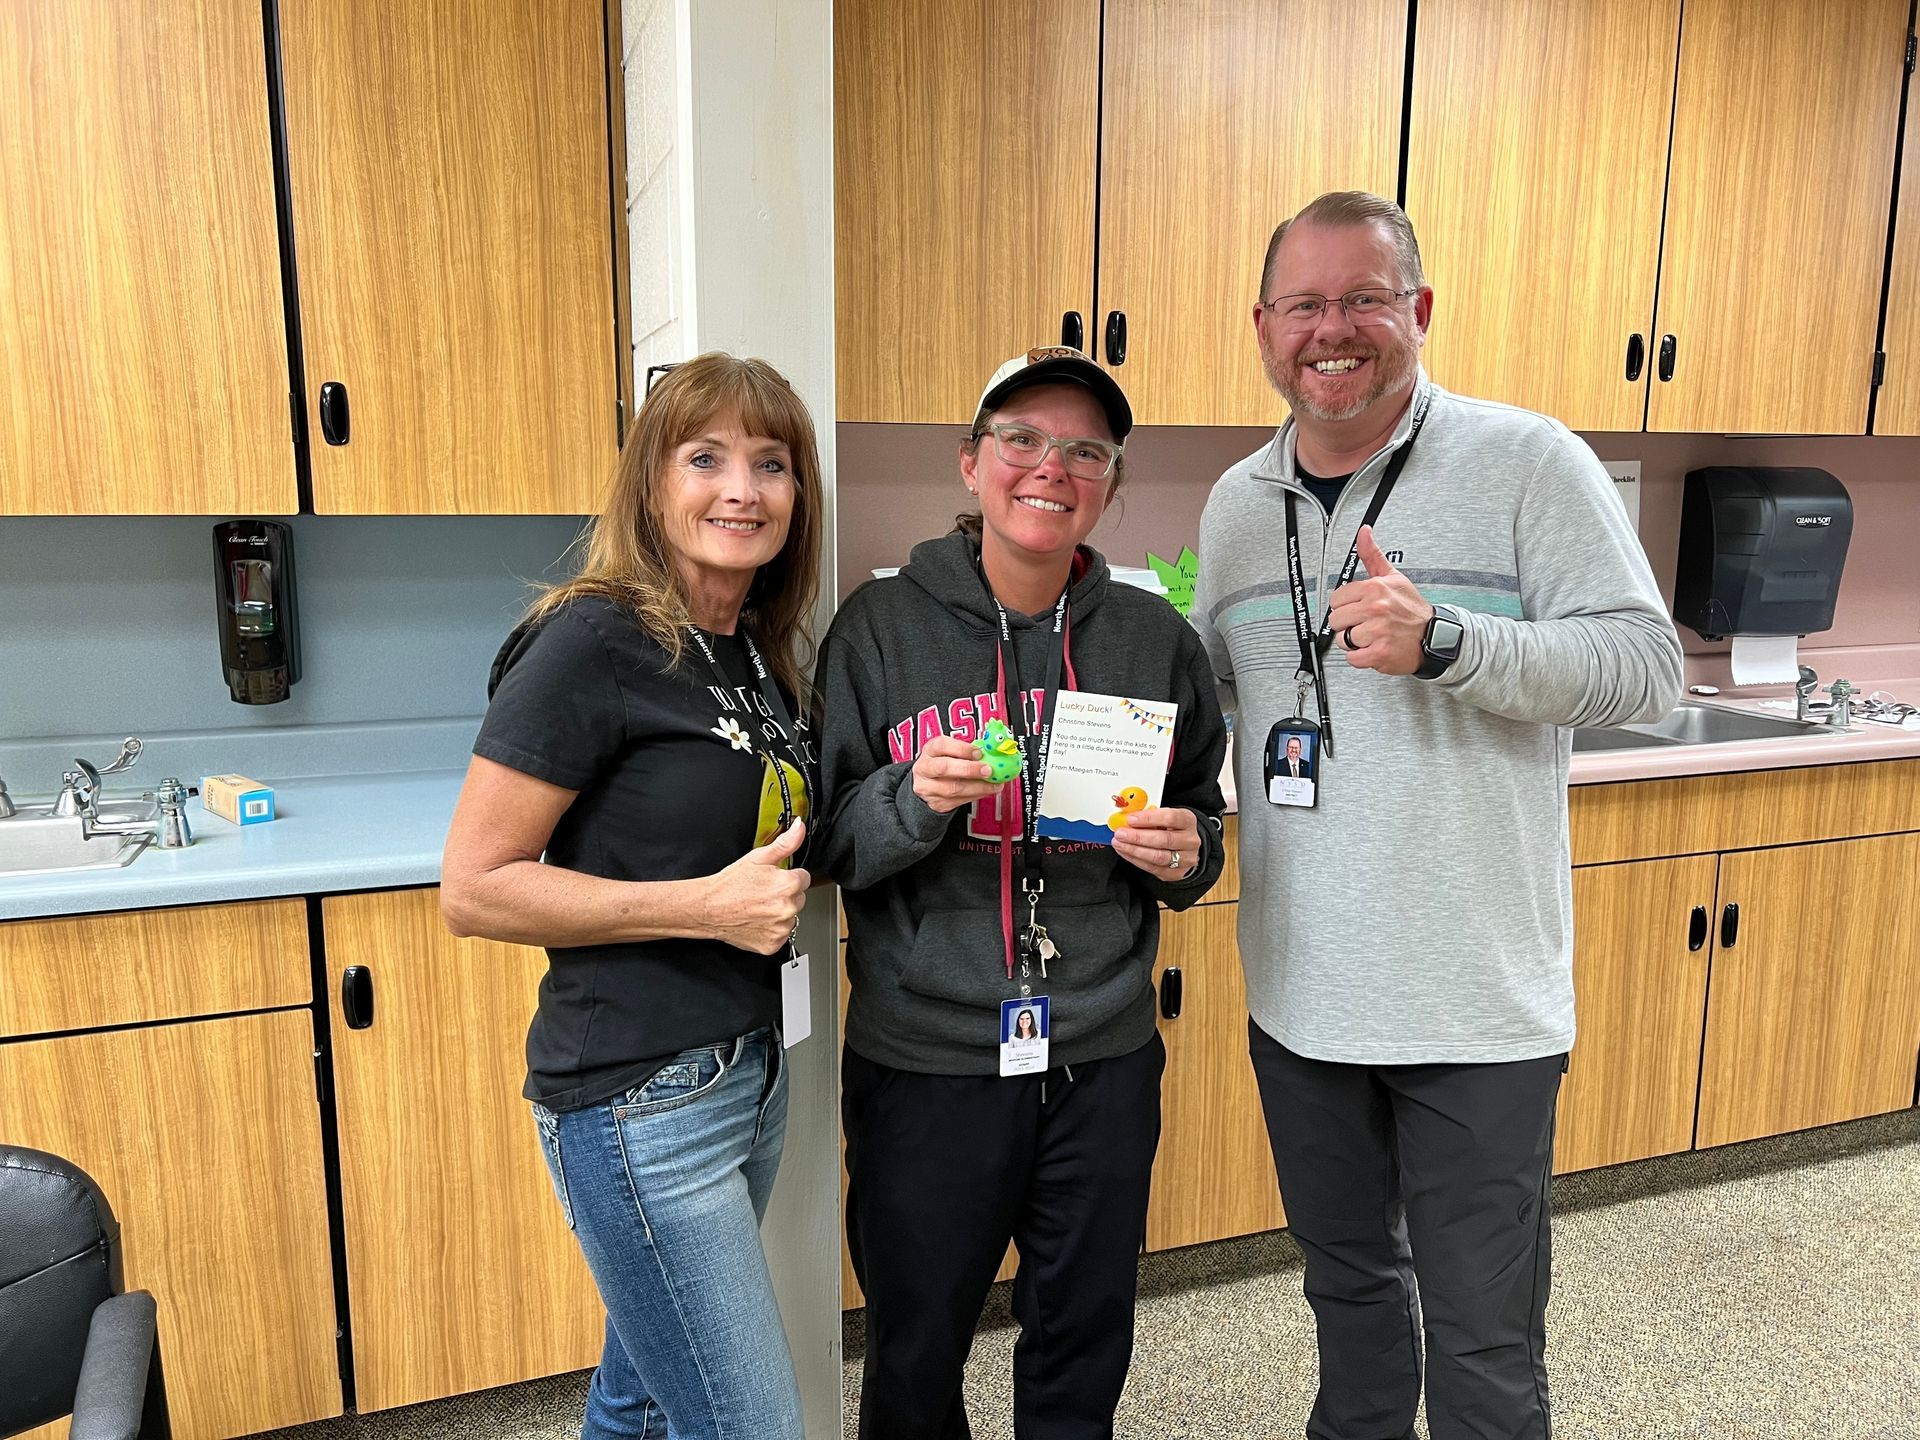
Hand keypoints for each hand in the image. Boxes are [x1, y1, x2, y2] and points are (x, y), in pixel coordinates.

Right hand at [704, 819, 809, 953]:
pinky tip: (757, 920)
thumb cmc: (729, 884)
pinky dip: (771, 929)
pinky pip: (780, 934)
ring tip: (758, 907)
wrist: (708, 908)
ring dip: (779, 913)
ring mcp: (781, 928)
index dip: (787, 877)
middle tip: (763, 893)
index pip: (803, 878)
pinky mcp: (773, 944)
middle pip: (799, 898)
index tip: (773, 880)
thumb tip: (799, 827)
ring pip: (791, 917)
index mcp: (788, 884)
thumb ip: (785, 843)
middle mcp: (788, 908)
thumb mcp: (758, 858)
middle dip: (784, 895)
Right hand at [912, 735, 1007, 814]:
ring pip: (953, 789)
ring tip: (994, 783)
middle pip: (944, 768)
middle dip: (969, 769)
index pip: (942, 746)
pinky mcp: (937, 803)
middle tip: (988, 770)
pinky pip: (959, 801)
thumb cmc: (943, 763)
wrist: (928, 784)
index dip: (961, 748)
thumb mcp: (950, 752)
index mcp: (930, 751)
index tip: (979, 752)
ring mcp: (929, 788)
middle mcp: (925, 768)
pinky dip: (977, 795)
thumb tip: (991, 754)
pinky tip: (988, 790)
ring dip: (978, 786)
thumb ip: (967, 752)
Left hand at [1112, 807, 1200, 880]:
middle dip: (1138, 837)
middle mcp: (1190, 840)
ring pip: (1158, 856)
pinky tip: (1125, 852)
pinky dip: (1136, 860)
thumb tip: (1126, 819)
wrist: (1184, 847)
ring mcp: (1185, 859)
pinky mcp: (1175, 873)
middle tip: (1120, 833)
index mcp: (1188, 821)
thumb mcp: (1163, 817)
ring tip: (1119, 843)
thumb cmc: (1171, 828)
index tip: (1131, 819)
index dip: (1149, 818)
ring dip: (1134, 850)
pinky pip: (1153, 868)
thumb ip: (1148, 817)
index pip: (1170, 818)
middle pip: (1164, 839)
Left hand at [1325, 525, 1432, 675]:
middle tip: (1366, 624)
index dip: (1345, 606)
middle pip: (1336, 620)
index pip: (1336, 599)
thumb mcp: (1393, 578)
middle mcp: (1375, 609)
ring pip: (1343, 640)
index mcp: (1374, 589)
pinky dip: (1361, 657)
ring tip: (1372, 636)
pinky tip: (1374, 648)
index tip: (1358, 608)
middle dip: (1348, 625)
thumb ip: (1372, 555)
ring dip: (1355, 642)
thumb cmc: (1412, 609)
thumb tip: (1364, 532)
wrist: (1434, 636)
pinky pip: (1352, 658)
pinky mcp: (1379, 653)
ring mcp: (1377, 632)